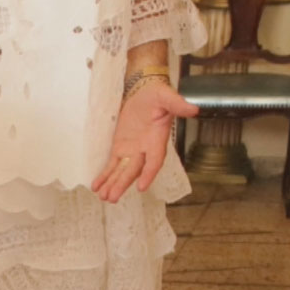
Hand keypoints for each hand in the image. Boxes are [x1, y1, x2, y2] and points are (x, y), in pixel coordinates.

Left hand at [92, 79, 198, 203]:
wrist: (143, 91)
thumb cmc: (157, 95)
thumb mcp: (166, 96)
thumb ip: (177, 104)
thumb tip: (193, 109)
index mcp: (157, 140)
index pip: (154, 161)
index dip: (149, 174)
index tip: (141, 187)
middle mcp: (145, 149)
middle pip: (134, 170)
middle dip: (122, 184)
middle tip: (112, 198)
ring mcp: (132, 151)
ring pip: (121, 171)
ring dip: (112, 184)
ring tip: (103, 197)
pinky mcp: (120, 148)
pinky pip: (112, 165)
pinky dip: (105, 175)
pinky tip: (96, 187)